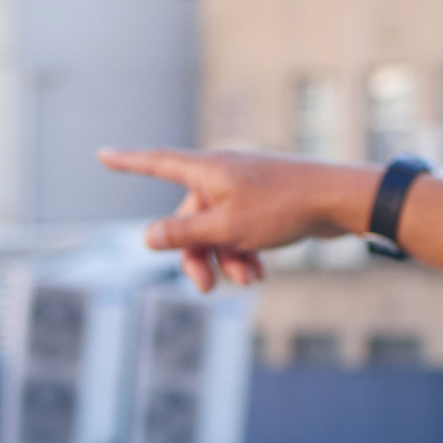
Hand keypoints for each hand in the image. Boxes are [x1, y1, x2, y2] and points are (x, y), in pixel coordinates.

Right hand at [97, 147, 378, 291]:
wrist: (341, 199)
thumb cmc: (283, 207)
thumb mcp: (226, 228)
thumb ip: (184, 235)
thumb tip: (146, 237)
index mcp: (207, 170)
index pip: (156, 164)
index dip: (127, 162)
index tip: (101, 154)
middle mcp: (222, 173)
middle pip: (189, 217)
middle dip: (196, 254)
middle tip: (206, 287)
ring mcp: (245, 186)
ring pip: (218, 228)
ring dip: (226, 258)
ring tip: (248, 280)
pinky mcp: (266, 200)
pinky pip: (241, 229)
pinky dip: (245, 251)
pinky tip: (261, 273)